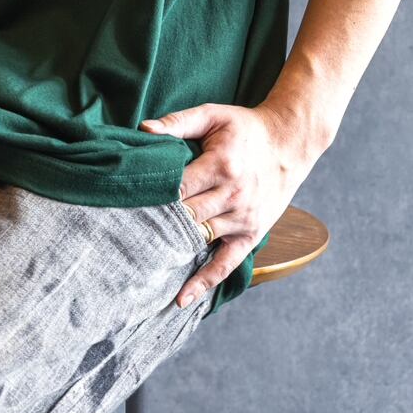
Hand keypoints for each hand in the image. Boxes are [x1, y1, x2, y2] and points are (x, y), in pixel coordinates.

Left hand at [139, 100, 315, 308]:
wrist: (290, 142)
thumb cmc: (245, 127)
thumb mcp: (213, 114)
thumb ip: (177, 122)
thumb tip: (143, 129)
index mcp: (220, 165)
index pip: (177, 187)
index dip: (152, 196)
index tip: (126, 203)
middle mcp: (233, 195)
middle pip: (186, 216)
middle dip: (157, 224)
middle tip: (123, 235)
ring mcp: (243, 218)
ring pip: (200, 239)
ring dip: (172, 250)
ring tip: (140, 262)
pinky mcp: (252, 234)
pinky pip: (226, 263)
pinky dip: (204, 282)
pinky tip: (182, 298)